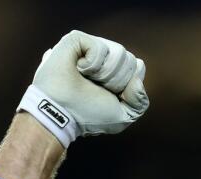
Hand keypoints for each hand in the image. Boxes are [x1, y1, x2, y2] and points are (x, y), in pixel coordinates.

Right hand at [20, 30, 148, 144]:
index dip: (128, 85)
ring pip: (120, 53)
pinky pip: (101, 48)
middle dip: (117, 82)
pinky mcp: (76, 40)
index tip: (111, 96)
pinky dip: (92, 65)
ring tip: (85, 79)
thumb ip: (140, 102)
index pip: (138, 67)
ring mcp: (90, 46)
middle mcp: (103, 56)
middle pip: (131, 60)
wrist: (61, 114)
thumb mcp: (122, 117)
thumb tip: (137, 81)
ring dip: (105, 75)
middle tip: (95, 89)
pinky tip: (78, 69)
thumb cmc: (88, 115)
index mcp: (114, 71)